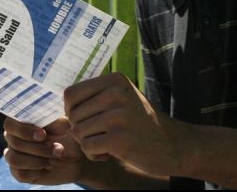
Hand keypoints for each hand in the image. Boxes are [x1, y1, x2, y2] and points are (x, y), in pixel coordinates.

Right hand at [3, 117, 84, 184]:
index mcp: (22, 122)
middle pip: (14, 142)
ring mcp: (15, 155)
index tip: (43, 134)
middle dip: (39, 148)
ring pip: (14, 159)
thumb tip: (48, 116)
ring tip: (55, 159)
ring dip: (37, 160)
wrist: (76, 157)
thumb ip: (54, 120)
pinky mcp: (19, 172)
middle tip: (59, 149)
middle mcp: (14, 138)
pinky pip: (20, 174)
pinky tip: (48, 168)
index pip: (9, 124)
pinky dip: (37, 172)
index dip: (24, 130)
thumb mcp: (65, 126)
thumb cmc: (68, 135)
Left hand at [64, 72, 181, 175]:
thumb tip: (64, 97)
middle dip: (81, 129)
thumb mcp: (123, 97)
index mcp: (115, 80)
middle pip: (72, 115)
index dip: (71, 111)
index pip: (71, 94)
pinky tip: (110, 153)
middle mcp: (116, 93)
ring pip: (78, 132)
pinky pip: (87, 148)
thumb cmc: (141, 122)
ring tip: (107, 143)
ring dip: (88, 143)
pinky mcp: (119, 138)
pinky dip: (94, 155)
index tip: (86, 119)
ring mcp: (118, 115)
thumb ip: (97, 94)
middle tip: (101, 135)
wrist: (173, 145)